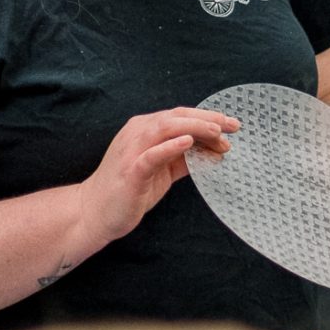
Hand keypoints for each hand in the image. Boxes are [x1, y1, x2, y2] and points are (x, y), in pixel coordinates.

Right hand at [77, 108, 236, 250]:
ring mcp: (132, 150)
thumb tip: (214, 152)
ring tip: (217, 131)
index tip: (233, 125)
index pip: (180, 116)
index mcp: (145, 130)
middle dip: (207, 119)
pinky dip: (170, 146)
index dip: (207, 117)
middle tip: (233, 126)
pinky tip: (188, 142)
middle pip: (176, 117)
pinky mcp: (130, 171)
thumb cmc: (130, 190)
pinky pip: (151, 154)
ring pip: (165, 128)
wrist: (96, 212)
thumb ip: (184, 158)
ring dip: (194, 127)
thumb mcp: (163, 170)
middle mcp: (137, 133)